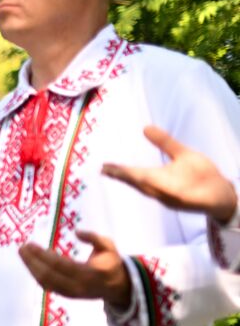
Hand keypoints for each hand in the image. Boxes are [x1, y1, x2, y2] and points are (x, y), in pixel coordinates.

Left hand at [19, 231, 130, 307]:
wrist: (117, 286)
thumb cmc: (110, 261)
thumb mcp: (109, 246)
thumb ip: (94, 238)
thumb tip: (76, 232)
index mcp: (91, 272)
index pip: (61, 265)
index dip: (43, 255)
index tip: (30, 244)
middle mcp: (79, 285)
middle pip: (49, 275)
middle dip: (32, 261)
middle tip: (22, 247)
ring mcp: (72, 293)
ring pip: (46, 282)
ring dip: (31, 268)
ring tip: (23, 254)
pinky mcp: (66, 295)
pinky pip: (48, 286)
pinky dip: (36, 275)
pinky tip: (30, 264)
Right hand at [102, 125, 237, 222]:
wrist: (222, 193)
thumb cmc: (201, 175)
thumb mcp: (182, 154)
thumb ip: (164, 143)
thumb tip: (145, 128)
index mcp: (157, 179)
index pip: (134, 174)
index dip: (119, 170)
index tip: (104, 166)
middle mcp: (160, 188)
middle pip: (137, 181)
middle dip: (122, 175)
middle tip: (104, 169)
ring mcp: (171, 195)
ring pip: (148, 188)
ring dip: (134, 181)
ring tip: (117, 172)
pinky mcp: (184, 198)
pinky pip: (168, 192)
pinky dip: (155, 187)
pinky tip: (145, 179)